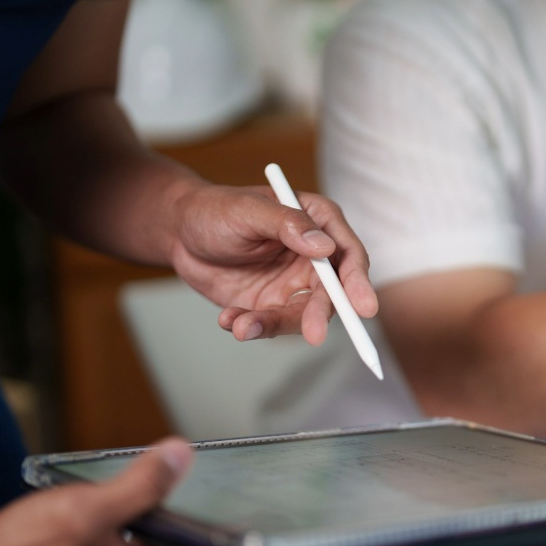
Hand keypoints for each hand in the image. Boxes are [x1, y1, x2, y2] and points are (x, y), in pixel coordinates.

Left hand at [168, 184, 377, 344]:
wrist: (181, 233)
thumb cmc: (215, 210)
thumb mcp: (248, 211)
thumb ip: (287, 225)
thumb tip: (325, 247)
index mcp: (319, 223)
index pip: (349, 256)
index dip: (359, 283)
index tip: (364, 308)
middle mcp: (314, 256)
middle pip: (332, 293)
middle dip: (320, 315)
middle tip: (313, 334)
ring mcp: (293, 283)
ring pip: (301, 316)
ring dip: (275, 325)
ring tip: (240, 325)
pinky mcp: (271, 304)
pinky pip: (272, 325)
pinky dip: (252, 327)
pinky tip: (229, 319)